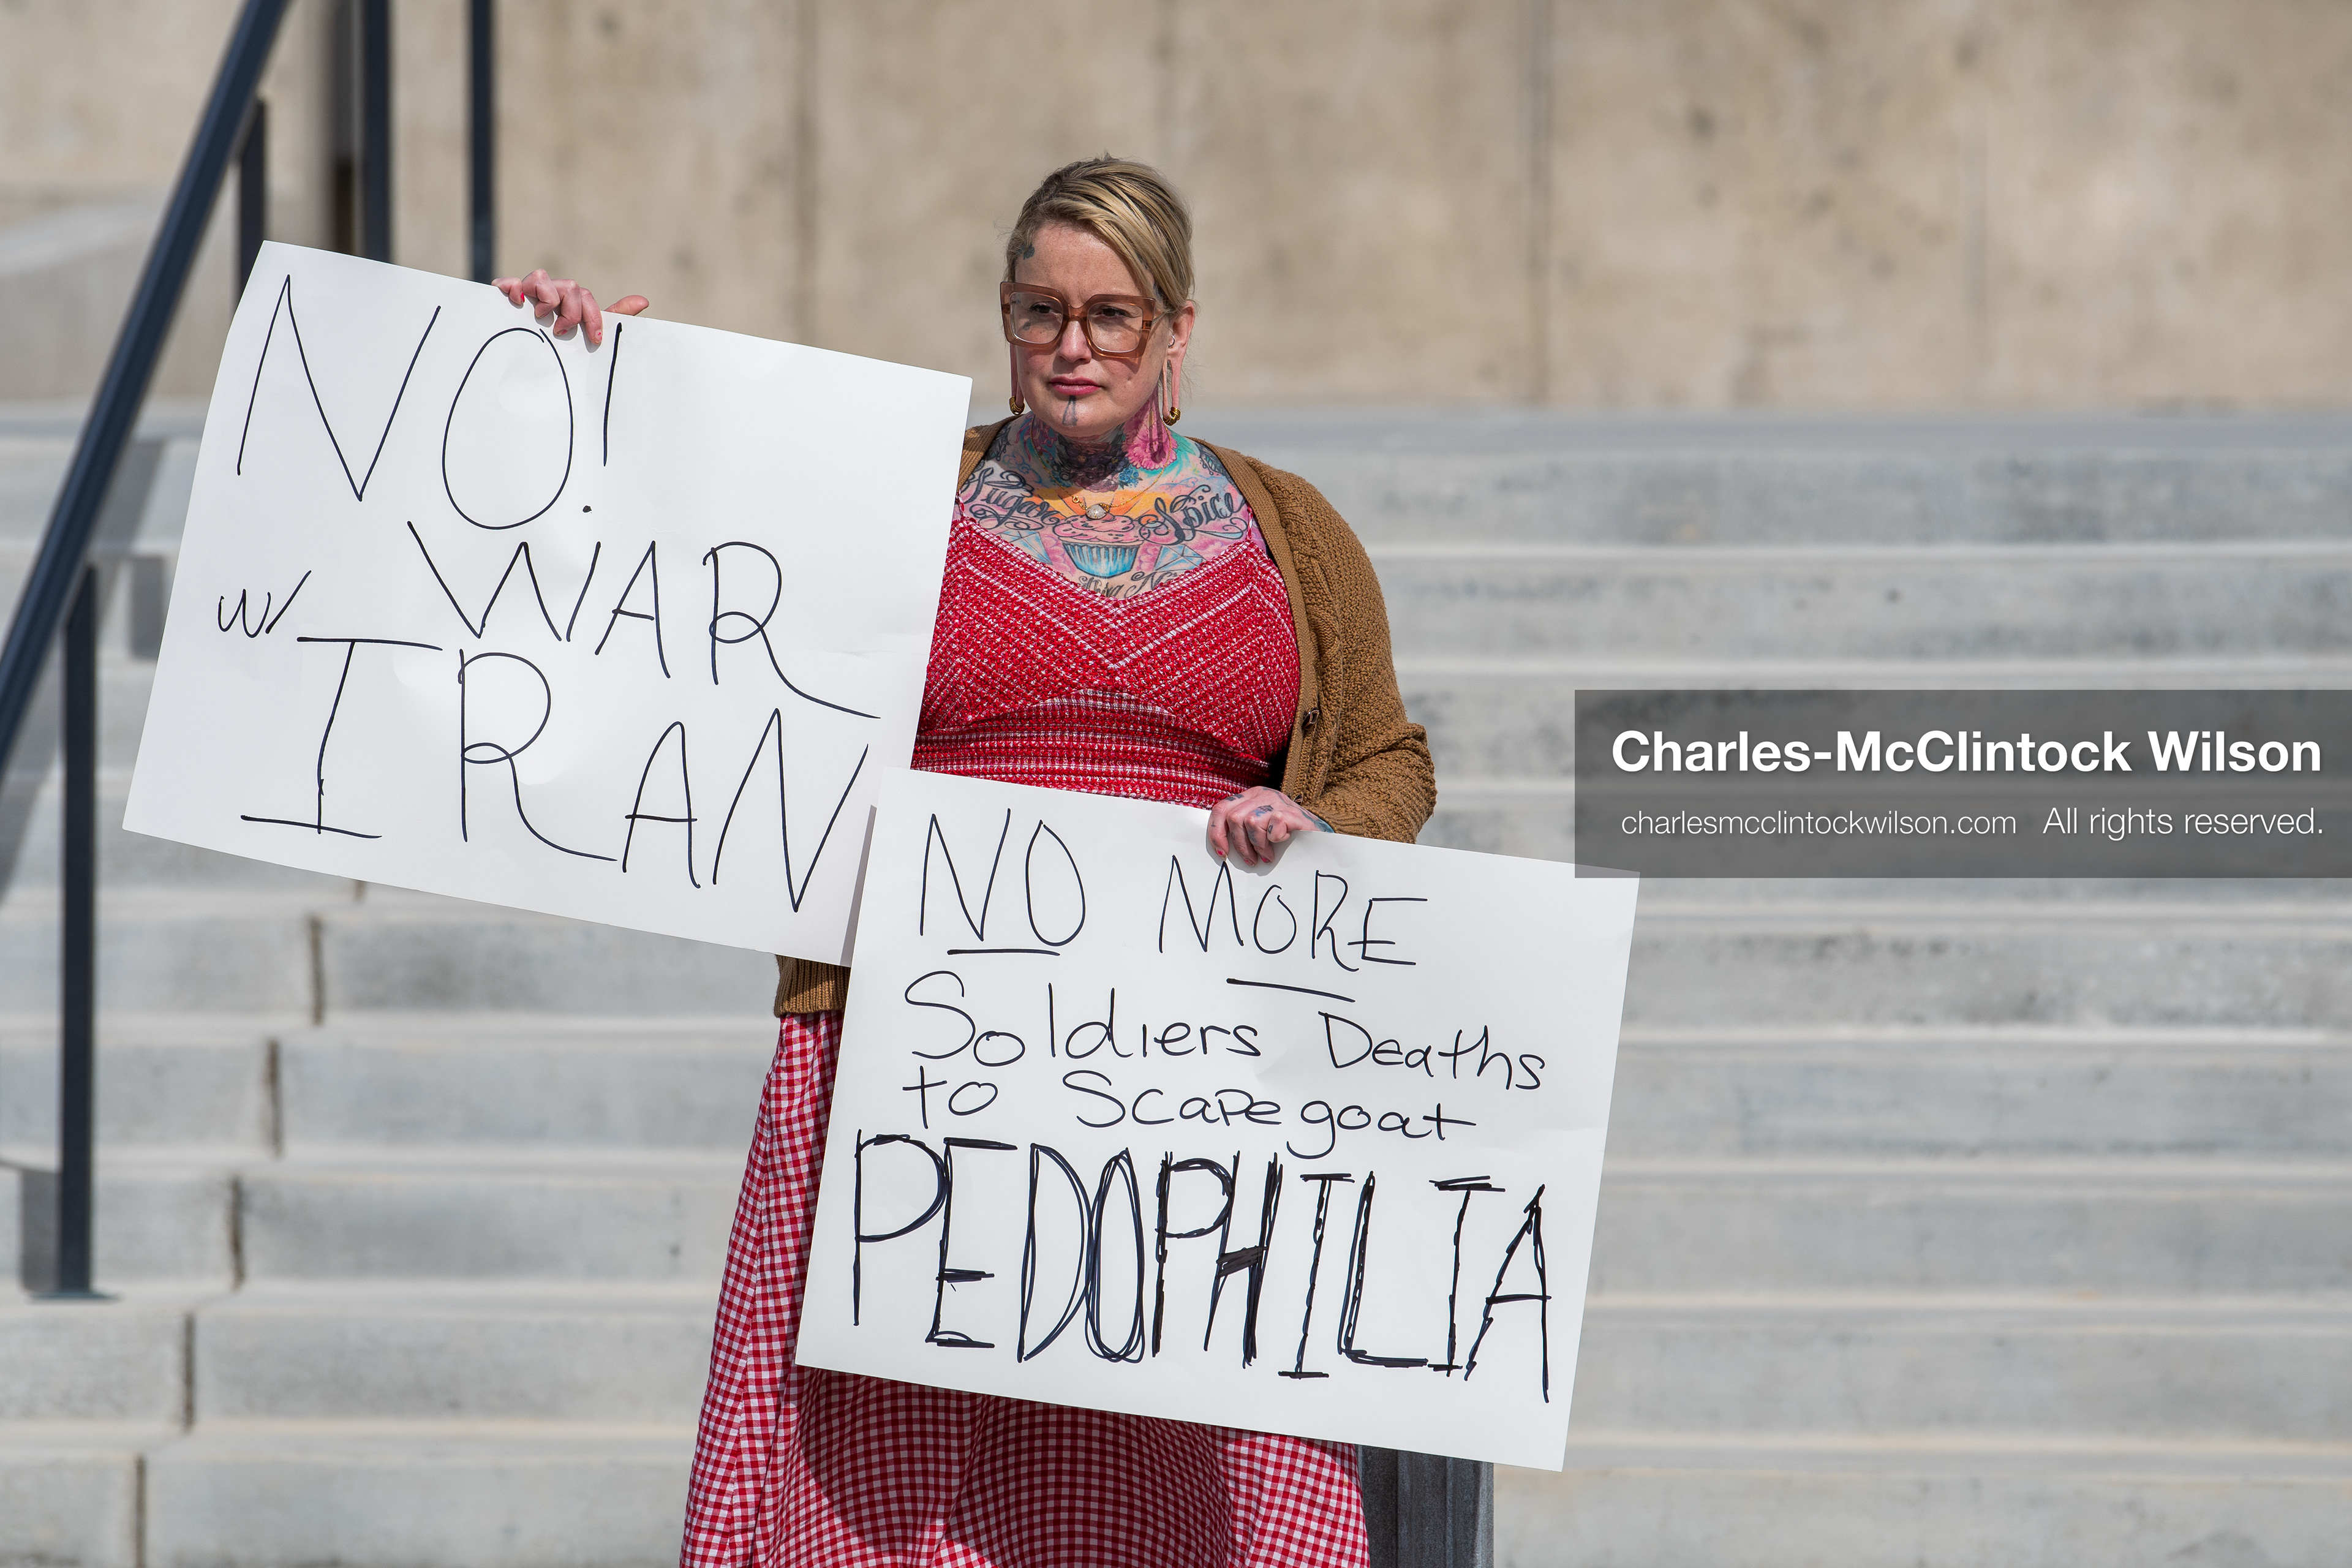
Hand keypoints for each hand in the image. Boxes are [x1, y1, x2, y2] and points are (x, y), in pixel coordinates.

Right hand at [490, 268, 647, 346]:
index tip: (595, 340)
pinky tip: (517, 301)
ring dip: (547, 298)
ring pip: (542, 278)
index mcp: (571, 302)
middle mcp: (553, 294)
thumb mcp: (588, 334)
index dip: (593, 317)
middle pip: (568, 286)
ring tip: (542, 318)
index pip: (585, 297)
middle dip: (571, 311)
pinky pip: (512, 282)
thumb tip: (644, 301)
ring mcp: (531, 294)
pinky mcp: (509, 296)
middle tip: (563, 332)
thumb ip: (614, 316)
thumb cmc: (563, 345)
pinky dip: (513, 286)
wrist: (530, 362)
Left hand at [1207, 787, 1327, 867]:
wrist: (1318, 837)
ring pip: (1250, 822)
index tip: (1223, 853)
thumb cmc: (1286, 836)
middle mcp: (1262, 794)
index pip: (1221, 809)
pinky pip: (1272, 824)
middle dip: (1240, 845)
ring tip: (1267, 856)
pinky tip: (1281, 843)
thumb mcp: (1259, 828)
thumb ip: (1240, 830)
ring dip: (1258, 845)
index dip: (1217, 833)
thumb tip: (1219, 847)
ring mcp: (1277, 801)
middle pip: (1234, 818)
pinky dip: (1274, 839)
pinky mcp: (1292, 812)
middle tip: (1251, 860)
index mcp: (1250, 797)